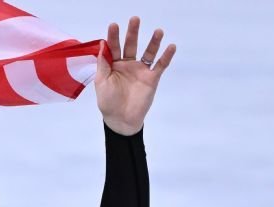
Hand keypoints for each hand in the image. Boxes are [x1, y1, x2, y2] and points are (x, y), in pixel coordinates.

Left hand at [94, 16, 175, 135]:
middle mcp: (128, 64)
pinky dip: (166, 56)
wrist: (121, 120)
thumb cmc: (108, 102)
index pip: (113, 47)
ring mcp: (141, 70)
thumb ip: (103, 64)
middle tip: (134, 19)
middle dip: (132, 33)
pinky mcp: (152, 78)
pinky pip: (160, 65)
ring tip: (158, 31)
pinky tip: (171, 47)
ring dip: (153, 42)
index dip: (113, 37)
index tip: (113, 25)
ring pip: (148, 52)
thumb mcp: (102, 82)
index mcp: (114, 65)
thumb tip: (102, 45)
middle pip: (131, 45)